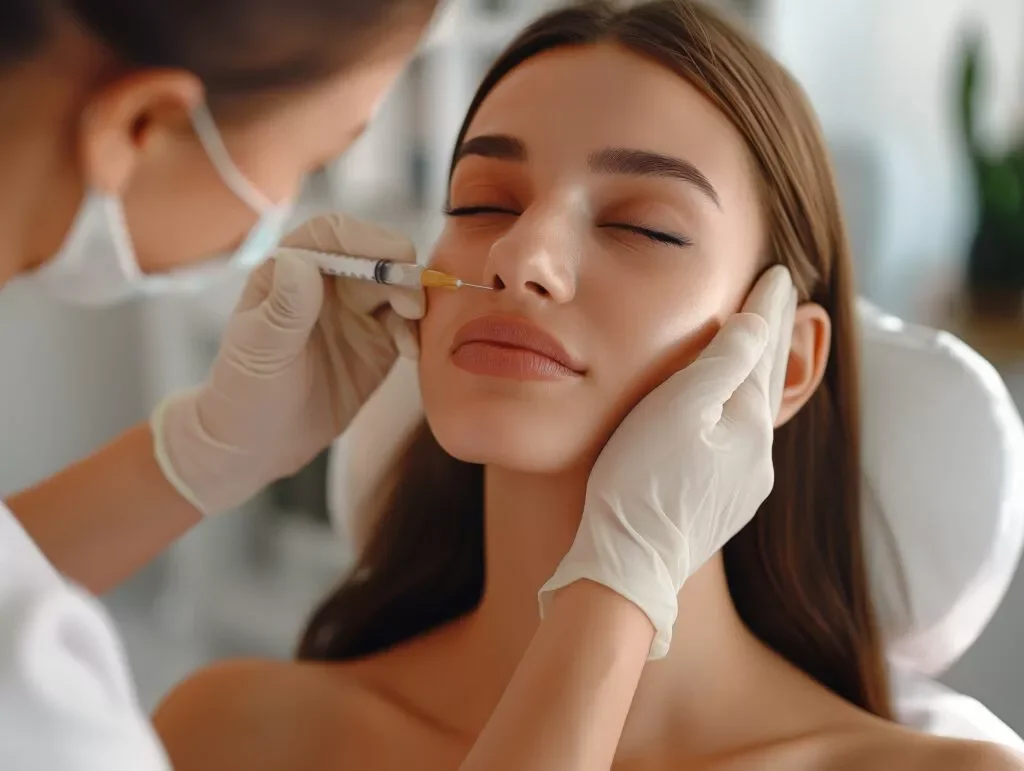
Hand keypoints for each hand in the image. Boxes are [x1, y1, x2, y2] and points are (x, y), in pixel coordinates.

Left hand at [150, 213, 424, 514]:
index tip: (393, 261)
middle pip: (375, 254)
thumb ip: (284, 309)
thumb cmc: (244, 393)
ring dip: (414, 299)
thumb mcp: (259, 353)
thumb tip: (303, 261)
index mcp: (289, 270)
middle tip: (412, 304)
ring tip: (413, 330)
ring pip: (398, 285)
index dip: (366, 238)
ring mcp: (355, 311)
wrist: (258, 445)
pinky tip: (412, 352)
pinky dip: (417, 330)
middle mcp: (326, 282)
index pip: (333, 233)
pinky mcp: (377, 341)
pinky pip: (407, 322)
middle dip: (400, 271)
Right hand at [539, 265, 797, 658]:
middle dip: (770, 338)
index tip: (778, 273)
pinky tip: (727, 415)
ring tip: (758, 350)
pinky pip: (738, 444)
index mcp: (749, 423)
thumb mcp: (677, 408)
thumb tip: (757, 325)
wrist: (627, 568)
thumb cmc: (641, 482)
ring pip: (753, 415)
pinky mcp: (722, 508)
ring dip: (756, 377)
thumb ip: (721, 363)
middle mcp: (758, 456)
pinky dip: (737, 412)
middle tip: (780, 298)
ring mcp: (744, 487)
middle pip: (767, 380)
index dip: (766, 308)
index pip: (761, 349)